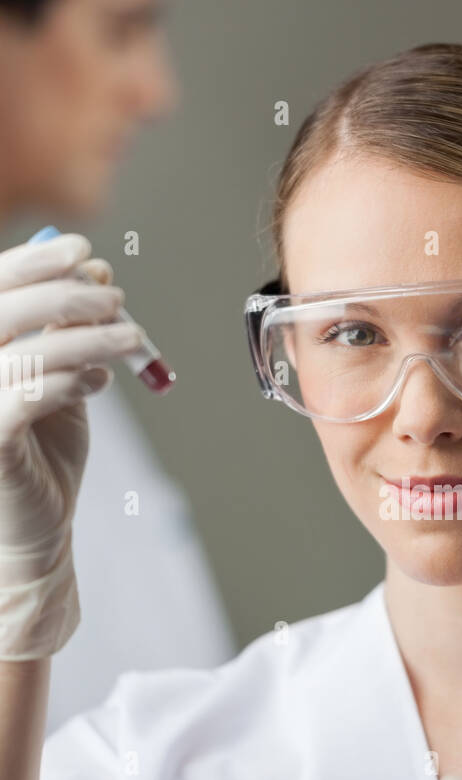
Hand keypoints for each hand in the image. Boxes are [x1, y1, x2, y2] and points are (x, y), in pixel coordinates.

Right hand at [0, 233, 139, 580]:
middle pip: (4, 309)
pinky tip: (100, 383)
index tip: (87, 253)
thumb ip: (66, 327)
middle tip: (118, 300)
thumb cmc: (43, 447)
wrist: (35, 526)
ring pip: (27, 352)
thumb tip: (97, 270)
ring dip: (87, 338)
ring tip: (131, 340)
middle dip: (69, 296)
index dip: (36, 263)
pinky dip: (71, 380)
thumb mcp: (59, 374)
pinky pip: (28, 395)